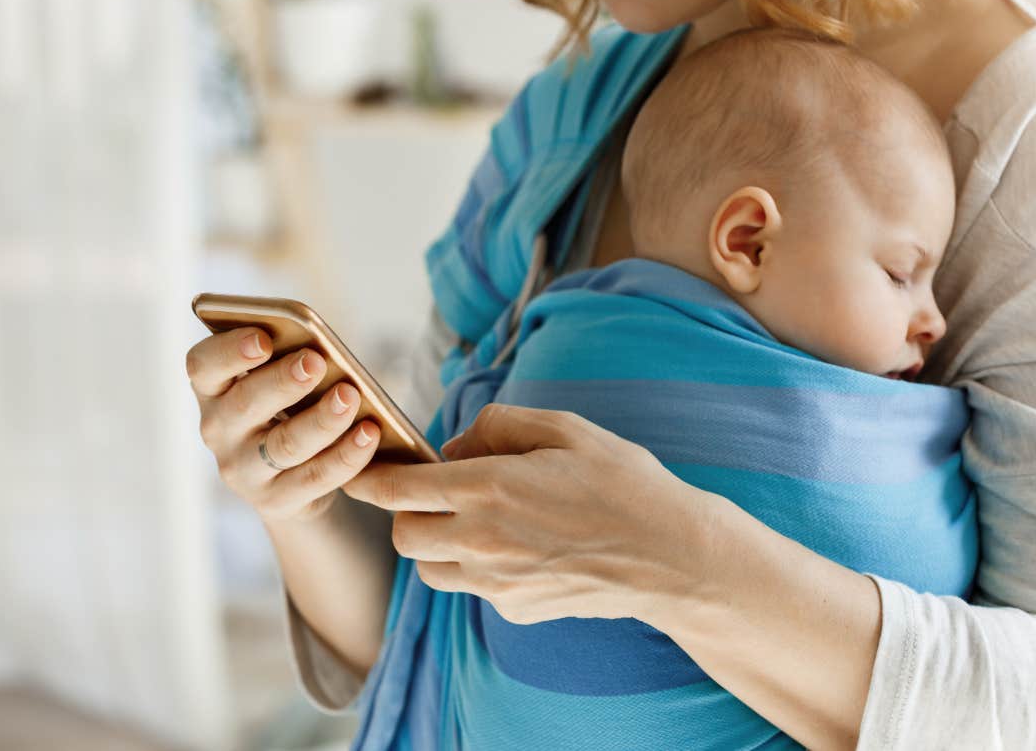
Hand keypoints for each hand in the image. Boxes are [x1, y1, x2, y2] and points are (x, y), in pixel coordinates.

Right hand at [185, 326, 382, 522]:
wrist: (293, 480)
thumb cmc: (288, 409)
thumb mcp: (278, 382)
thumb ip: (289, 361)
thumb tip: (322, 349)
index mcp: (214, 389)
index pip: (203, 365)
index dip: (229, 350)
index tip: (263, 338)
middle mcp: (219, 430)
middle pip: (245, 404)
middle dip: (283, 381)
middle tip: (316, 362)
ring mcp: (244, 470)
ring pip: (284, 445)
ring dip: (321, 420)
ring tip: (350, 396)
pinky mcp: (276, 500)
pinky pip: (314, 477)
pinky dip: (345, 455)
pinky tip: (369, 433)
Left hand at [341, 403, 720, 625]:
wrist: (672, 557)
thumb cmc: (624, 484)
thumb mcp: (566, 429)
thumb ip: (498, 425)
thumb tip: (454, 445)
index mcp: (490, 487)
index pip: (397, 489)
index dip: (369, 479)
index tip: (363, 471)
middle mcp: (482, 540)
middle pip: (403, 536)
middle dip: (406, 513)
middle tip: (436, 493)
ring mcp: (497, 583)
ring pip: (430, 569)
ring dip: (436, 543)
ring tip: (475, 521)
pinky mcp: (515, 609)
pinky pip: (473, 589)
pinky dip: (478, 568)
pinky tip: (520, 548)